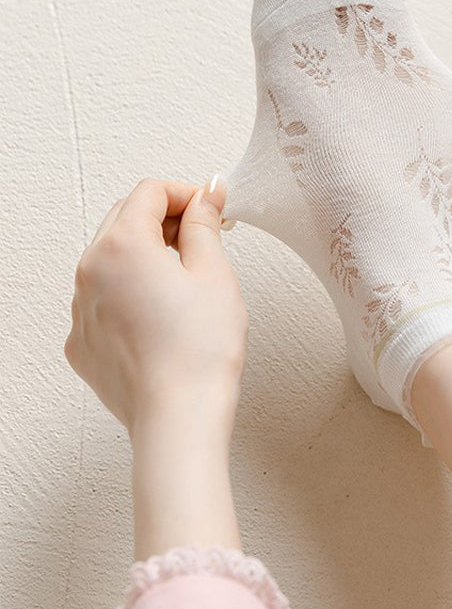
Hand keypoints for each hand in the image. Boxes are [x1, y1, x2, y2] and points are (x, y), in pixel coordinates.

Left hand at [65, 177, 247, 440]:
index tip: (212, 208)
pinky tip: (163, 314)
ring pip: (111, 259)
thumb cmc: (200, 350)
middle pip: (124, 219)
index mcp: (121, 245)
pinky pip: (103, 298)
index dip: (187, 193)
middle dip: (165, 219)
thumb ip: (203, 224)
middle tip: (204, 237)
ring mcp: (80, 309)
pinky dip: (130, 292)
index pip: (150, 192)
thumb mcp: (214, 272)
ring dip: (145, 253)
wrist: (179, 416)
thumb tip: (205, 195)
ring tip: (186, 279)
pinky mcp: (83, 342)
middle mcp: (89, 271)